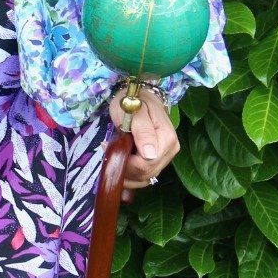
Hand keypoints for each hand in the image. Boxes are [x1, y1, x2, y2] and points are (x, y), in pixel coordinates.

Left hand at [107, 84, 179, 204]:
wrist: (141, 98)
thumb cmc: (135, 100)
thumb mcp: (133, 109)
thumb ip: (142, 130)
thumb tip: (149, 154)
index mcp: (167, 139)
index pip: (146, 164)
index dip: (125, 160)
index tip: (108, 145)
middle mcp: (169, 152)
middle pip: (144, 174)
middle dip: (123, 166)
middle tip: (108, 148)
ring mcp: (165, 159)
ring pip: (143, 179)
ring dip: (124, 172)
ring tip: (113, 154)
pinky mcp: (157, 163)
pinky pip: (142, 178)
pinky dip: (128, 175)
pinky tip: (120, 163)